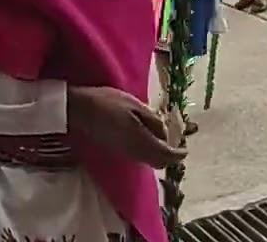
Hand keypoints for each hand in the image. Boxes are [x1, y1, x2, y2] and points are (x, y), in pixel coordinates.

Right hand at [68, 86, 186, 168]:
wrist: (81, 110)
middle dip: (170, 156)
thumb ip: (153, 120)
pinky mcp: (117, 150)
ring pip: (149, 161)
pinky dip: (149, 152)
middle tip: (175, 144)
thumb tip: (165, 133)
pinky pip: (140, 157)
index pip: (166, 155)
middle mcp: (135, 152)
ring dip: (159, 155)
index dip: (178, 154)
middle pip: (158, 162)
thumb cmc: (108, 103)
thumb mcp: (135, 105)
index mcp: (142, 140)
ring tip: (162, 139)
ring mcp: (125, 153)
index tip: (185, 149)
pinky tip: (147, 139)